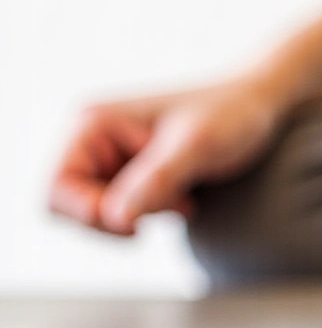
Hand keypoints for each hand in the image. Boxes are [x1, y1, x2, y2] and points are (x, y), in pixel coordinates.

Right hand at [48, 74, 290, 235]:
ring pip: (97, 215)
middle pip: (69, 208)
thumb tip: (114, 218)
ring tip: (181, 197)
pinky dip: (152, 216)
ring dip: (139, 218)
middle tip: (170, 205)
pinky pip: (123, 214)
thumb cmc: (231, 114)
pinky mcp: (132, 175)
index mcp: (91, 124)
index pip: (55, 189)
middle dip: (116, 219)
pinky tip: (184, 199)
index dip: (89, 215)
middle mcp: (92, 140)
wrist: (260, 104)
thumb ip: (156, 180)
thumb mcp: (197, 147)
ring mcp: (111, 159)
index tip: (139, 223)